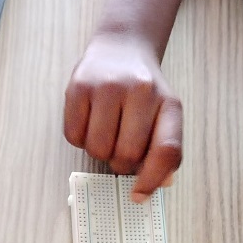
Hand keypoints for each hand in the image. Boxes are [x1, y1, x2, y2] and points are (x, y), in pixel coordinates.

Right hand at [64, 33, 182, 200]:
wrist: (121, 48)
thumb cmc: (143, 90)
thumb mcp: (164, 112)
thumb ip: (165, 148)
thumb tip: (156, 185)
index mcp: (168, 103)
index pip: (166, 151)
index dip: (152, 179)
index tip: (138, 194)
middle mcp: (141, 91)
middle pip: (126, 155)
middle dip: (121, 161)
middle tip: (120, 147)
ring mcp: (107, 87)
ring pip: (98, 149)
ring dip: (99, 151)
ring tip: (105, 131)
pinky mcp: (78, 86)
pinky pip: (74, 136)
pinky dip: (80, 139)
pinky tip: (89, 121)